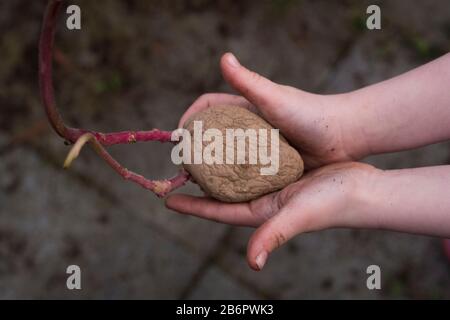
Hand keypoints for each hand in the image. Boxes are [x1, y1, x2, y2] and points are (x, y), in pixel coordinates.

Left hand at [166, 162, 377, 269]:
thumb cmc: (334, 204)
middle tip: (179, 167)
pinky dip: (240, 150)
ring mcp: (273, 184)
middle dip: (199, 182)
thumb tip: (252, 263)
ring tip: (198, 148)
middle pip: (222, 191)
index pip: (218, 210)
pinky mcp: (284, 169)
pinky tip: (232, 136)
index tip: (168, 199)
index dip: (192, 206)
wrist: (363, 188)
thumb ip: (274, 235)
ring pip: (236, 173)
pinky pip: (255, 158)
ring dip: (217, 164)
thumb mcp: (298, 216)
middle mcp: (263, 199)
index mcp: (260, 212)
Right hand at [178, 53, 368, 168]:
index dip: (190, 117)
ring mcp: (258, 146)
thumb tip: (224, 57)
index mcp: (245, 108)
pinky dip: (230, 179)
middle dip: (195, 146)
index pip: (208, 107)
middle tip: (185, 164)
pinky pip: (243, 172)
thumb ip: (249, 82)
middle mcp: (249, 126)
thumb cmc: (310, 113)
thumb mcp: (275, 99)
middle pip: (212, 134)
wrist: (343, 136)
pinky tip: (223, 192)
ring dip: (210, 166)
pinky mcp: (268, 163)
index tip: (179, 135)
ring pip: (226, 156)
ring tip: (198, 182)